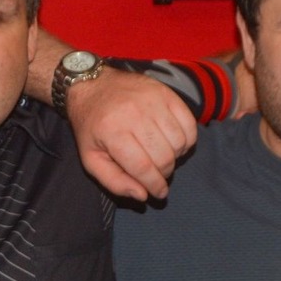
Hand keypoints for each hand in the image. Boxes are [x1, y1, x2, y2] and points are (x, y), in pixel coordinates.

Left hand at [67, 70, 198, 200]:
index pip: (144, 168)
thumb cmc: (92, 126)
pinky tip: (174, 142)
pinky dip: (187, 139)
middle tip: (158, 174)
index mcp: (112, 133)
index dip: (155, 186)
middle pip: (164, 157)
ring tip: (163, 156)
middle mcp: (134, 114)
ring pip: (178, 141)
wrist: (92, 85)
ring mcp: (153, 101)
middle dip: (164, 173)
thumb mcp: (91, 158)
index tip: (159, 193)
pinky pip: (189, 123)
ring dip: (176, 156)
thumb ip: (114, 181)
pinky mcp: (166, 92)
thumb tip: (142, 196)